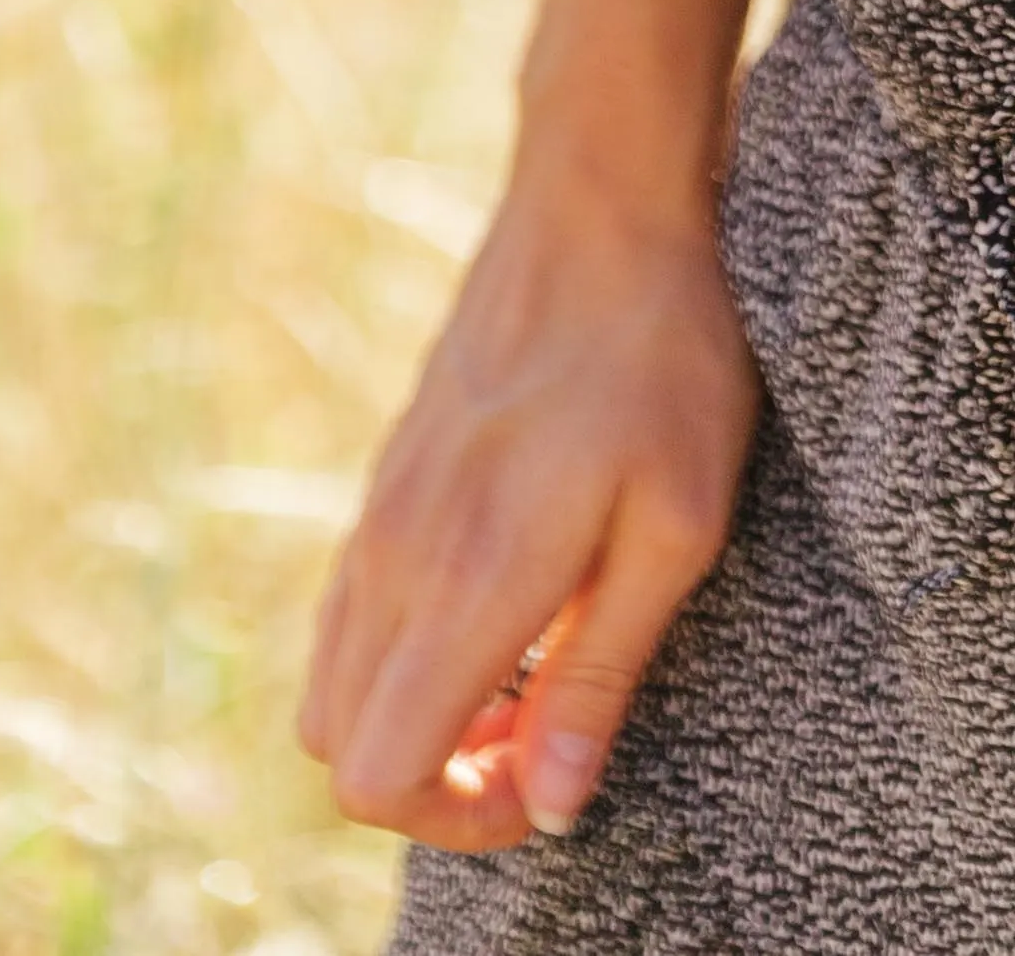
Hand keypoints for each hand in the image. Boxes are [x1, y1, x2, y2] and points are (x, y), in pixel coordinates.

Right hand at [299, 145, 759, 848]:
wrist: (602, 197)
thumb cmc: (665, 355)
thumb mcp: (680, 523)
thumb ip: (603, 671)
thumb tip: (554, 803)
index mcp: (465, 577)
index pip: (378, 779)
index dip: (461, 818)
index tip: (550, 775)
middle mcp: (395, 552)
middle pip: (340, 752)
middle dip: (436, 782)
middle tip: (546, 734)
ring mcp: (379, 509)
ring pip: (334, 686)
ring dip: (416, 717)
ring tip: (530, 672)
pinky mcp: (388, 475)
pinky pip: (351, 614)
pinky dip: (402, 654)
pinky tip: (504, 603)